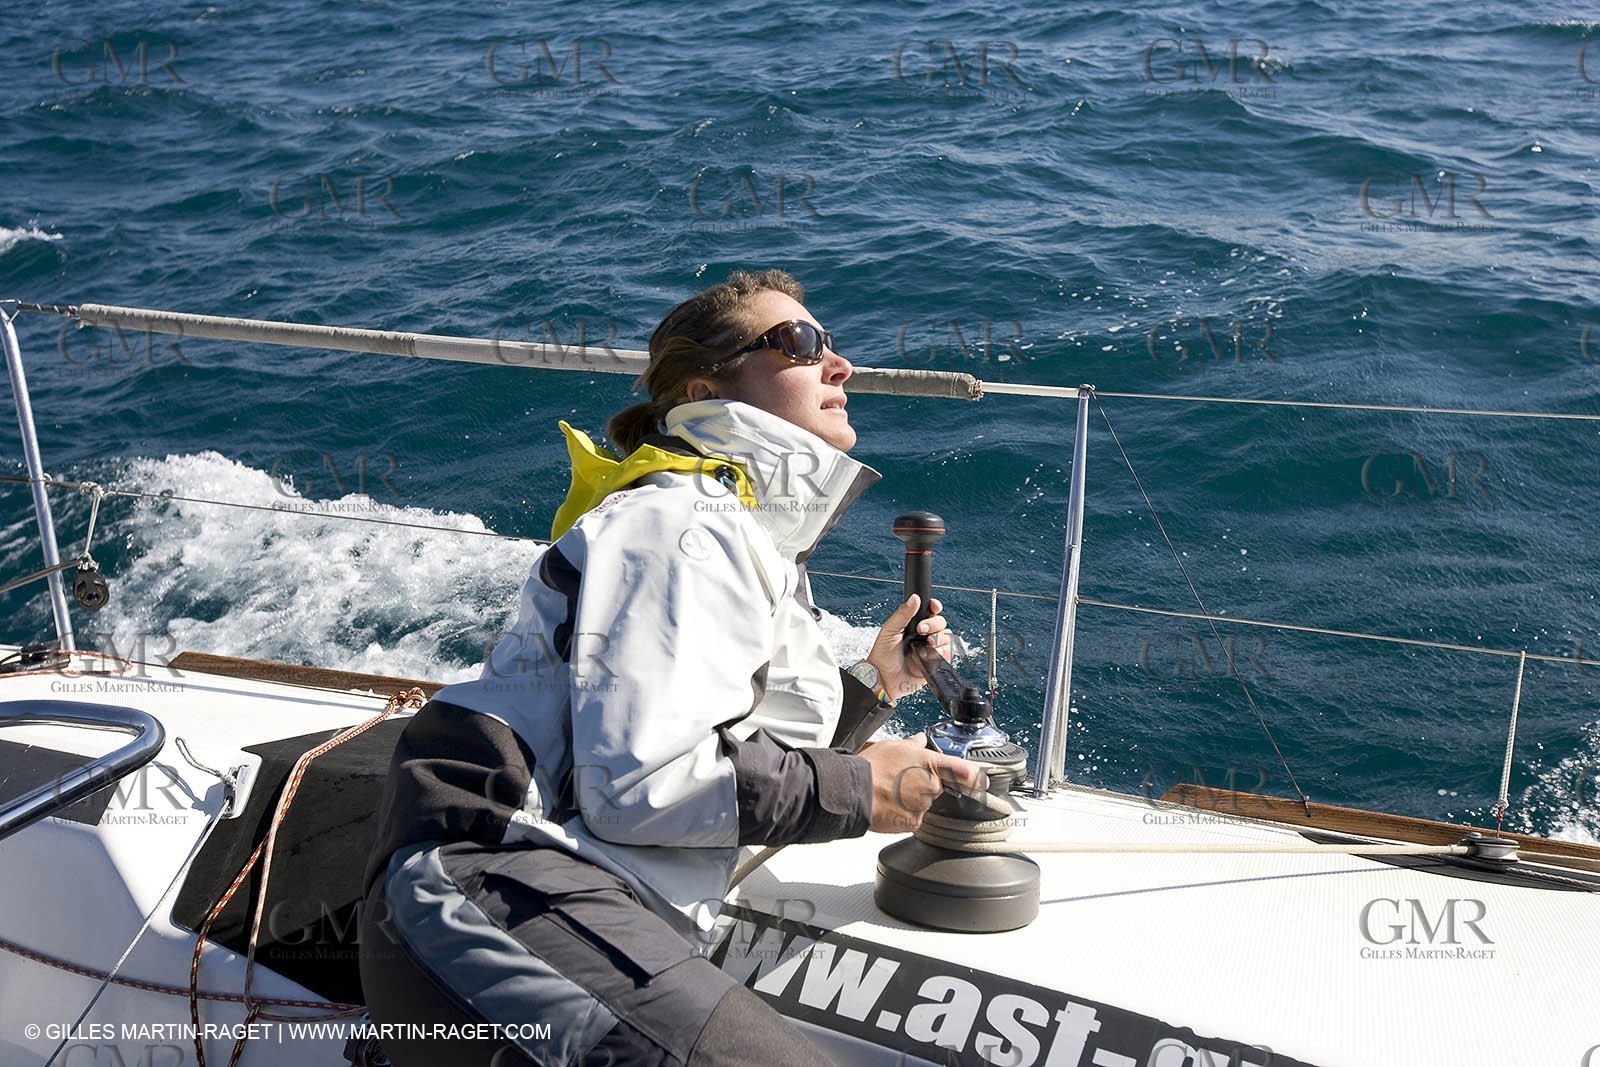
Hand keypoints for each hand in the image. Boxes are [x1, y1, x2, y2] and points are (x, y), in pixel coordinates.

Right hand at [860, 734, 989, 832]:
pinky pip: (913, 819)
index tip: (982, 782)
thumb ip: (912, 745)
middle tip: (900, 783)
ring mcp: (924, 805)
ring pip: (922, 805)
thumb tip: (919, 740)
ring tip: (890, 794)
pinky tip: (889, 807)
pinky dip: (903, 815)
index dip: (975, 776)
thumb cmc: (872, 767)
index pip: (961, 769)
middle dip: (922, 787)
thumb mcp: (893, 746)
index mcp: (928, 763)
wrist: (855, 791)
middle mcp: (931, 785)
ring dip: (911, 801)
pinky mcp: (914, 823)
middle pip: (935, 788)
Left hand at [867, 594, 951, 703]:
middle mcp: (924, 635)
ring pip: (946, 637)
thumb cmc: (882, 655)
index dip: (934, 607)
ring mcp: (931, 648)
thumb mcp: (889, 630)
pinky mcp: (936, 662)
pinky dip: (941, 652)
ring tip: (926, 644)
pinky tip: (929, 654)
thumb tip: (914, 598)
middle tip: (921, 629)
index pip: (930, 611)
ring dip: (939, 638)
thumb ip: (903, 614)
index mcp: (913, 624)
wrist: (884, 678)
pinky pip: (947, 653)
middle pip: (940, 622)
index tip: (933, 606)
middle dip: (934, 624)